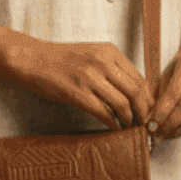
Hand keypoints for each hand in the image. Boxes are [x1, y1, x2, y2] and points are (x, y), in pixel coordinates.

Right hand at [5, 40, 153, 129]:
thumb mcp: (91, 55)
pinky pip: (104, 112)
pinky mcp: (77, 92)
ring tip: (129, 127)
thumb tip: (133, 93)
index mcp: (109, 52)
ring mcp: (90, 77)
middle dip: (143, 112)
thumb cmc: (61, 60)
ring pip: (123, 104)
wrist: (32, 58)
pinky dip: (113, 123)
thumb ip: (112, 69)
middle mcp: (103, 62)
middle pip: (136, 92)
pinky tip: (114, 127)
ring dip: (130, 120)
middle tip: (143, 123)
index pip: (139, 78)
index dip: (147, 98)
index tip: (148, 110)